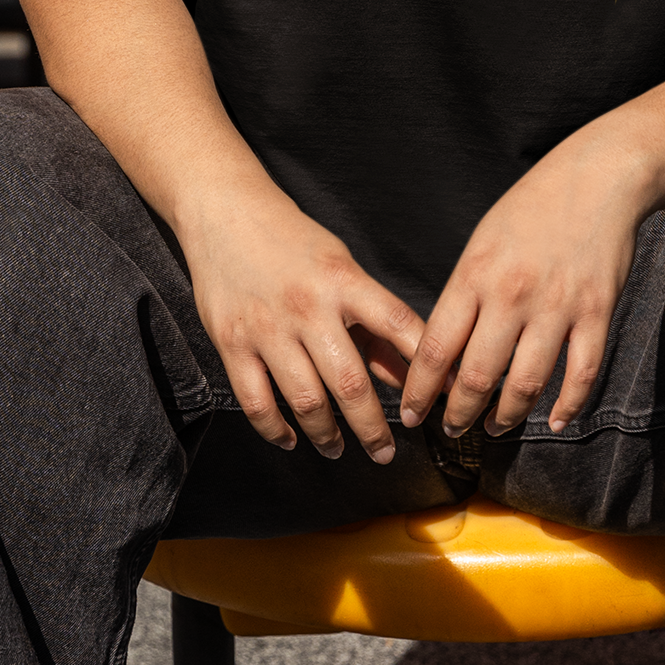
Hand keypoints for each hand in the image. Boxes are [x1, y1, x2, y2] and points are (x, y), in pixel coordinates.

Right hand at [180, 170, 423, 461]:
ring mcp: (268, 329)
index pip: (398, 328)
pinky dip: (276, 429)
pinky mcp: (232, 344)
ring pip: (306, 400)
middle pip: (350, 384)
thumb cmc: (293, 241)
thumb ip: (374, 322)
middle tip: (386, 452)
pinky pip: (256, 402)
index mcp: (345, 283)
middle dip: (373, 428)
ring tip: (340, 450)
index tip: (439, 401)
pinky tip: (291, 439)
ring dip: (327, 436)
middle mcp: (309, 308)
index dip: (425, 369)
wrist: (225, 212)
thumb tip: (405, 374)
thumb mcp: (344, 268)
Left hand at [399, 133, 649, 439]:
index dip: (419, 391)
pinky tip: (554, 422)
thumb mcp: (481, 242)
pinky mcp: (596, 313)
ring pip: (525, 385)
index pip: (436, 349)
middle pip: (476, 377)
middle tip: (451, 429)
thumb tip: (443, 350)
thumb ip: (464, 293)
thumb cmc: (531, 208)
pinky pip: (580, 374)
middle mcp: (512, 295)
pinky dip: (566, 406)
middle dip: (458, 414)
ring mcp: (557, 306)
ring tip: (494, 427)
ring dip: (506, 417)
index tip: (409, 414)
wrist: (597, 178)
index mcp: (474, 275)